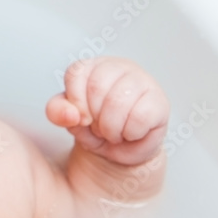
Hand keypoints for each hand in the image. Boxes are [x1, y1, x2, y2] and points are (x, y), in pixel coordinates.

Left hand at [45, 57, 167, 165]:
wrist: (122, 150)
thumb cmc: (96, 128)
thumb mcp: (71, 120)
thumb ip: (58, 112)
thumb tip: (71, 113)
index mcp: (92, 67)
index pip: (76, 73)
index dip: (75, 102)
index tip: (81, 118)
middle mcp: (118, 67)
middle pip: (97, 87)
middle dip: (94, 118)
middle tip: (99, 127)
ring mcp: (142, 81)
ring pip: (118, 102)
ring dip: (111, 128)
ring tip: (114, 132)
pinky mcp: (159, 100)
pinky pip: (139, 117)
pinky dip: (130, 133)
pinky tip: (131, 133)